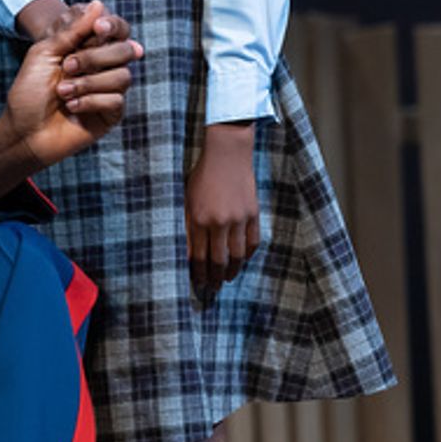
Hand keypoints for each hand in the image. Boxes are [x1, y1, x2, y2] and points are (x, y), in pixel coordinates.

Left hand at [0, 1, 142, 212]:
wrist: (23, 130)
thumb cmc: (29, 91)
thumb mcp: (45, 53)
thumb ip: (73, 30)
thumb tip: (98, 4)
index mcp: (88, 48)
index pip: (116, 30)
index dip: (113, 26)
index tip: (97, 28)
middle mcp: (102, 67)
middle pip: (125, 50)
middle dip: (95, 57)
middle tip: (68, 66)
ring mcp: (108, 91)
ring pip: (123, 76)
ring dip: (88, 83)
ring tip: (62, 92)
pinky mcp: (110, 114)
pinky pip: (116, 100)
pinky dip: (91, 101)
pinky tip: (71, 106)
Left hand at [185, 122, 260, 296]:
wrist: (227, 154)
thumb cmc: (202, 175)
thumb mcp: (187, 199)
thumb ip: (187, 225)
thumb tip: (187, 252)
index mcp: (199, 219)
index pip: (198, 256)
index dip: (198, 273)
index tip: (197, 283)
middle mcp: (219, 222)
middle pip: (219, 261)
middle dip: (215, 278)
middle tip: (212, 288)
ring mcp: (239, 219)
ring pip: (238, 256)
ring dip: (233, 271)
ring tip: (228, 278)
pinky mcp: (253, 214)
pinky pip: (252, 242)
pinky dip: (247, 255)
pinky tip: (242, 260)